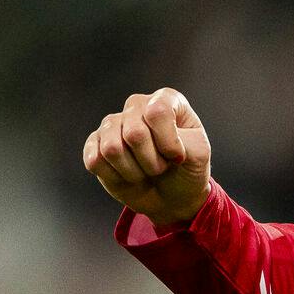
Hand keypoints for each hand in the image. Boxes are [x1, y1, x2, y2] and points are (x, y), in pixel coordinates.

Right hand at [83, 88, 212, 225]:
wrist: (172, 194)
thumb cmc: (187, 168)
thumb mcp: (199, 154)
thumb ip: (178, 139)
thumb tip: (140, 136)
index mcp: (165, 99)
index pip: (158, 112)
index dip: (168, 142)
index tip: (178, 157)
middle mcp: (136, 106)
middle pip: (134, 133)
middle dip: (151, 161)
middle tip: (161, 166)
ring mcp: (112, 124)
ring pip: (112, 148)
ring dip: (133, 171)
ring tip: (144, 170)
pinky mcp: (94, 144)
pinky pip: (94, 161)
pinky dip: (115, 177)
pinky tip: (126, 174)